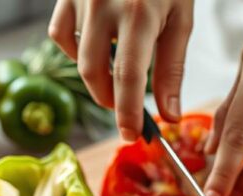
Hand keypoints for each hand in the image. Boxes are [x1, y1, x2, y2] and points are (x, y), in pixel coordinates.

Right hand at [48, 0, 193, 141]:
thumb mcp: (180, 18)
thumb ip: (172, 68)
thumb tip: (168, 114)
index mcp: (140, 14)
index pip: (129, 78)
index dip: (127, 113)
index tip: (130, 135)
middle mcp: (106, 6)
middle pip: (96, 73)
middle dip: (110, 100)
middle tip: (126, 112)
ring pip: (78, 58)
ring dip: (97, 78)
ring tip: (118, 80)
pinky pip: (61, 34)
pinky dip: (76, 50)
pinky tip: (97, 49)